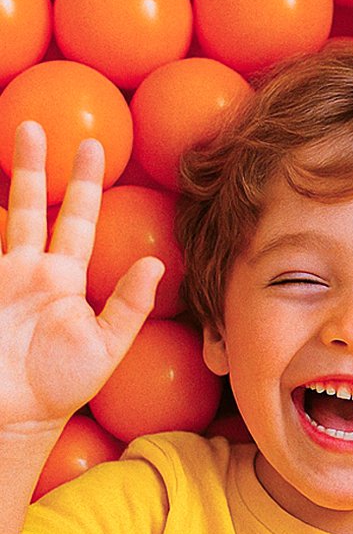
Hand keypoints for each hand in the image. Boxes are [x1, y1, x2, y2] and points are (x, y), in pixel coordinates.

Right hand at [0, 121, 161, 433]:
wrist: (16, 411)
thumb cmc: (63, 384)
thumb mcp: (106, 346)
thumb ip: (129, 305)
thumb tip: (156, 264)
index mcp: (67, 280)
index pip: (80, 222)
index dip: (87, 186)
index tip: (93, 148)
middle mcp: (33, 268)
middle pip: (38, 205)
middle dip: (41, 165)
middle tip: (42, 123)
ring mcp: (3, 274)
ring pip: (10, 212)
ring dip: (15, 176)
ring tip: (19, 130)